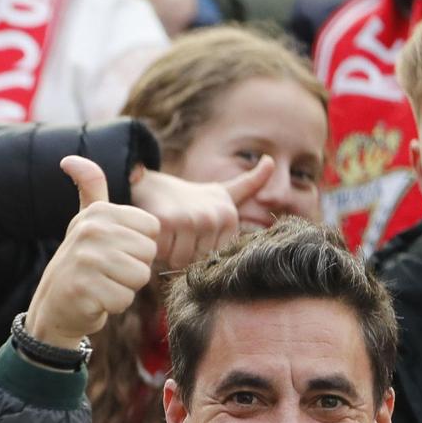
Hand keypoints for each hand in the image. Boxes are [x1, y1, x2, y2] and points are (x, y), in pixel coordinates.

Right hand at [22, 155, 159, 351]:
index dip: (138, 246)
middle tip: (107, 272)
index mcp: (98, 212)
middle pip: (148, 253)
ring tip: (102, 285)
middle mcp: (91, 230)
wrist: (54, 306)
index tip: (114, 251)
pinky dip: (113, 305)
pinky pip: (124, 299)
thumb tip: (70, 159)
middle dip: (133, 269)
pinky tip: (95, 300)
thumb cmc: (81, 263)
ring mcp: (86, 259)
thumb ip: (90, 188)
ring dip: (125, 288)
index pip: (153, 229)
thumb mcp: (86, 222)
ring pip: (140, 276)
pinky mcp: (84, 289)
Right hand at [127, 160, 269, 269]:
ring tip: (167, 231)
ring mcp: (190, 219)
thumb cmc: (188, 195)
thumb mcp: (222, 191)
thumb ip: (250, 183)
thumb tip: (271, 161)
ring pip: (177, 260)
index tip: (192, 233)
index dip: (197, 251)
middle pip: (196, 262)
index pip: (213, 259)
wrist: (150, 184)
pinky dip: (153, 245)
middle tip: (175, 232)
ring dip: (166, 252)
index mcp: (228, 216)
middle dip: (180, 253)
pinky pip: (161, 252)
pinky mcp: (166, 221)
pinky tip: (155, 229)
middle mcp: (213, 217)